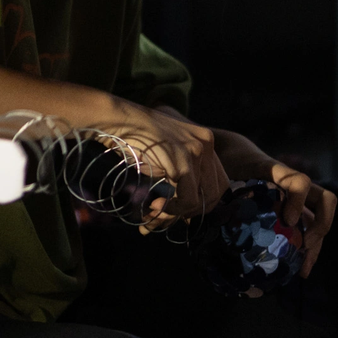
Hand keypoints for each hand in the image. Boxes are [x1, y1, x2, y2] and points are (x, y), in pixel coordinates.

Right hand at [102, 101, 229, 225]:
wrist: (118, 120)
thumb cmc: (136, 139)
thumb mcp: (167, 155)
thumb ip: (182, 175)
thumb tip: (187, 212)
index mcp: (206, 141)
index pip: (219, 182)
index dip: (203, 203)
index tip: (182, 213)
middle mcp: (206, 144)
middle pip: (215, 193)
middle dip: (191, 212)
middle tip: (166, 217)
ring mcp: (196, 153)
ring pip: (200, 200)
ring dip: (176, 213)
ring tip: (154, 213)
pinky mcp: (182, 163)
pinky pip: (187, 200)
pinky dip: (171, 209)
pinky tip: (155, 205)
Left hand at [212, 130, 336, 277]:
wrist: (231, 149)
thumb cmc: (224, 160)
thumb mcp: (219, 170)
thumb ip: (211, 191)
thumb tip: (193, 223)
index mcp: (274, 171)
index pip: (298, 180)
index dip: (298, 199)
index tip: (287, 220)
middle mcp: (292, 184)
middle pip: (324, 199)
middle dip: (321, 225)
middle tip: (305, 246)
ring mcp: (295, 197)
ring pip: (318, 217)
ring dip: (316, 243)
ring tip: (303, 270)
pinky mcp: (291, 208)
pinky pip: (306, 225)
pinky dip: (305, 247)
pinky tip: (295, 269)